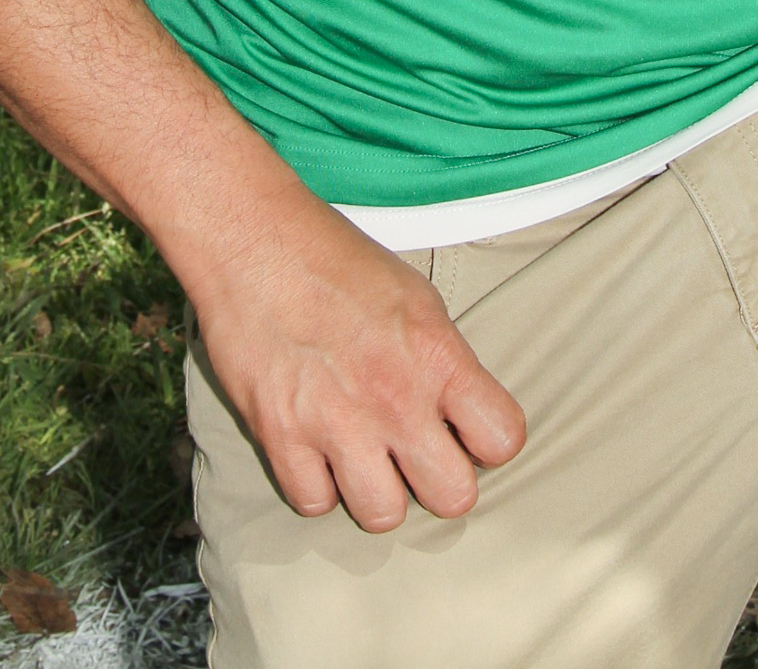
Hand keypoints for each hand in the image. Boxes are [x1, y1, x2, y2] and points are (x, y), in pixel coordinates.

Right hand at [187, 182, 526, 531]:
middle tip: (416, 453)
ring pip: (384, 516)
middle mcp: (395, 397)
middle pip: (453, 497)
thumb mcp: (415, 297)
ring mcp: (337, 424)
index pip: (503, 438)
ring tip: (364, 455)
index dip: (487, 441)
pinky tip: (317, 450)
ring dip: (376, 490)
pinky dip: (317, 485)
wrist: (255, 241)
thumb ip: (442, 359)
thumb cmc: (335, 259)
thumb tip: (459, 411)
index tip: (466, 430)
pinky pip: (316, 504)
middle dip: (439, 480)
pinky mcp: (281, 438)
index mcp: (437, 354)